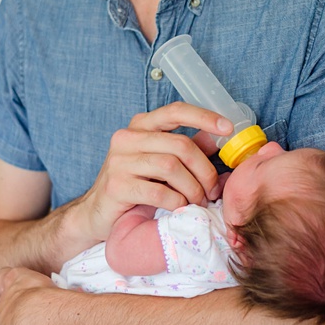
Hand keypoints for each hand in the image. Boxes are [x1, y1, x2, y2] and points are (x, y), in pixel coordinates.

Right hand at [74, 101, 229, 242]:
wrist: (97, 213)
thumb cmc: (133, 186)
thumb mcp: (160, 163)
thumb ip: (185, 149)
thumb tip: (216, 138)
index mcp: (140, 126)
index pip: (175, 111)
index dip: (204, 117)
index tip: (228, 127)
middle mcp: (126, 138)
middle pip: (180, 145)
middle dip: (204, 170)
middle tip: (213, 190)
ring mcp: (119, 161)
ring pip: (171, 167)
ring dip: (193, 188)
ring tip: (198, 201)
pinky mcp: (116, 185)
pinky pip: (159, 192)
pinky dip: (177, 202)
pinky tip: (179, 207)